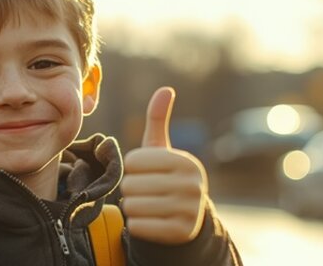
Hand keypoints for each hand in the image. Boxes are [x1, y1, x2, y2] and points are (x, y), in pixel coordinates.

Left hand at [121, 87, 207, 244]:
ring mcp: (189, 211)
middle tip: (144, 191)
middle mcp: (192, 186)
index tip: (145, 172)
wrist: (186, 217)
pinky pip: (137, 225)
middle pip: (130, 184)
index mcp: (186, 162)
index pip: (133, 161)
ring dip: (131, 206)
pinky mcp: (179, 233)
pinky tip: (149, 220)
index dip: (131, 167)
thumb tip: (165, 89)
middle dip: (130, 188)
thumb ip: (157, 121)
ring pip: (131, 205)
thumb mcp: (162, 151)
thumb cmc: (165, 176)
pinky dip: (136, 224)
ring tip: (146, 204)